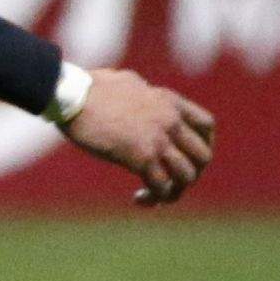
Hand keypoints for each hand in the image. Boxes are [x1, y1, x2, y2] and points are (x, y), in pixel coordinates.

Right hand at [59, 65, 217, 205]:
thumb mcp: (125, 81)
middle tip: (171, 181)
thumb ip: (139, 90)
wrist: (73, 95)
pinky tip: (140, 199)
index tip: (187, 156)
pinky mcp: (141, 157)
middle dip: (192, 173)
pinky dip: (155, 197)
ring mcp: (159, 140)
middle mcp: (171, 121)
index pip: (206, 125)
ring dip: (175, 191)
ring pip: (188, 176)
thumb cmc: (88, 87)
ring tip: (156, 195)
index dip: (204, 144)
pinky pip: (161, 186)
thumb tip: (135, 89)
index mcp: (169, 101)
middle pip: (203, 156)